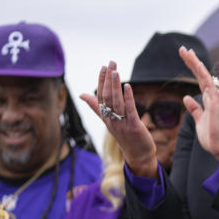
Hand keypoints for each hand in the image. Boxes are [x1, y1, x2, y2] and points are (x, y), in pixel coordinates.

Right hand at [79, 62, 157, 177]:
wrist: (137, 155)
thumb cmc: (125, 136)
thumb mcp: (109, 120)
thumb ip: (96, 107)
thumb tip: (81, 94)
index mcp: (105, 117)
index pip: (100, 96)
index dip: (101, 81)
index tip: (103, 67)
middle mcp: (111, 119)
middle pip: (107, 96)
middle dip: (108, 79)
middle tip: (110, 63)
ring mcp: (121, 123)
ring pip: (116, 102)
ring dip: (115, 86)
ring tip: (115, 71)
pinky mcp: (133, 126)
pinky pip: (130, 110)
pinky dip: (128, 98)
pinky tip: (128, 86)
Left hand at [178, 47, 218, 160]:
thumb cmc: (212, 137)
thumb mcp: (199, 121)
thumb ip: (194, 109)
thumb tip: (187, 98)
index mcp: (209, 100)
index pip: (199, 80)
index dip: (193, 68)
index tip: (186, 57)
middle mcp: (213, 97)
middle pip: (201, 75)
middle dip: (192, 61)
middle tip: (183, 49)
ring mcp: (215, 98)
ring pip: (204, 76)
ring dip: (195, 63)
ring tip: (186, 51)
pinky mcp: (216, 102)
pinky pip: (209, 84)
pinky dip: (203, 73)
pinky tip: (196, 64)